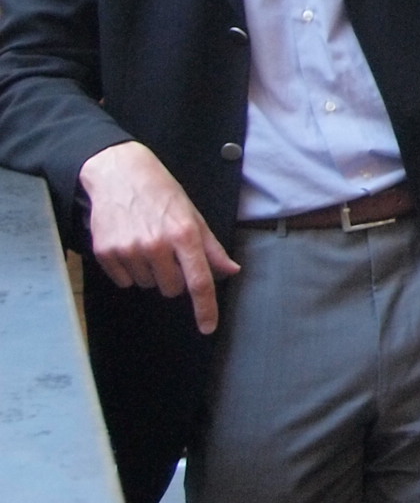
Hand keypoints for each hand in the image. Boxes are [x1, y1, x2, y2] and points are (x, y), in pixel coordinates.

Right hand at [80, 141, 238, 334]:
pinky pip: (125, 280)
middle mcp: (157, 245)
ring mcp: (129, 250)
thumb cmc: (162, 193)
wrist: (119, 174)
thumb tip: (231, 270)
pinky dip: (130, 269)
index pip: (199, 281)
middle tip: (169, 251)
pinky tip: (130, 244)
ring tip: (147, 242)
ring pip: (148, 285)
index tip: (208, 327)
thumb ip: (211, 248)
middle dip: (174, 277)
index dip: (205, 308)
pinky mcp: (105, 253)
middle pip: (172, 288)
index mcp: (184, 234)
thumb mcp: (192, 215)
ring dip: (151, 272)